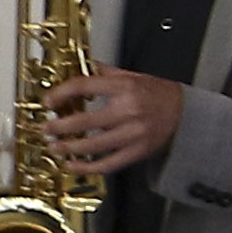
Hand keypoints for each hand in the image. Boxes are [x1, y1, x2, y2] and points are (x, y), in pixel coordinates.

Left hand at [47, 70, 184, 178]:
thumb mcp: (133, 75)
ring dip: (69, 148)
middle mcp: (128, 110)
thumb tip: (81, 65)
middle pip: (84, 121)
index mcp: (125, 87)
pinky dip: (86, 167)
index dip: (61, 94)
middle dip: (59, 127)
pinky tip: (72, 165)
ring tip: (54, 147)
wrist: (186, 113)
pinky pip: (107, 164)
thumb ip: (105, 73)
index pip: (84, 87)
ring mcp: (133, 134)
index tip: (48, 102)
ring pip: (93, 145)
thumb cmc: (158, 93)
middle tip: (46, 129)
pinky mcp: (137, 151)